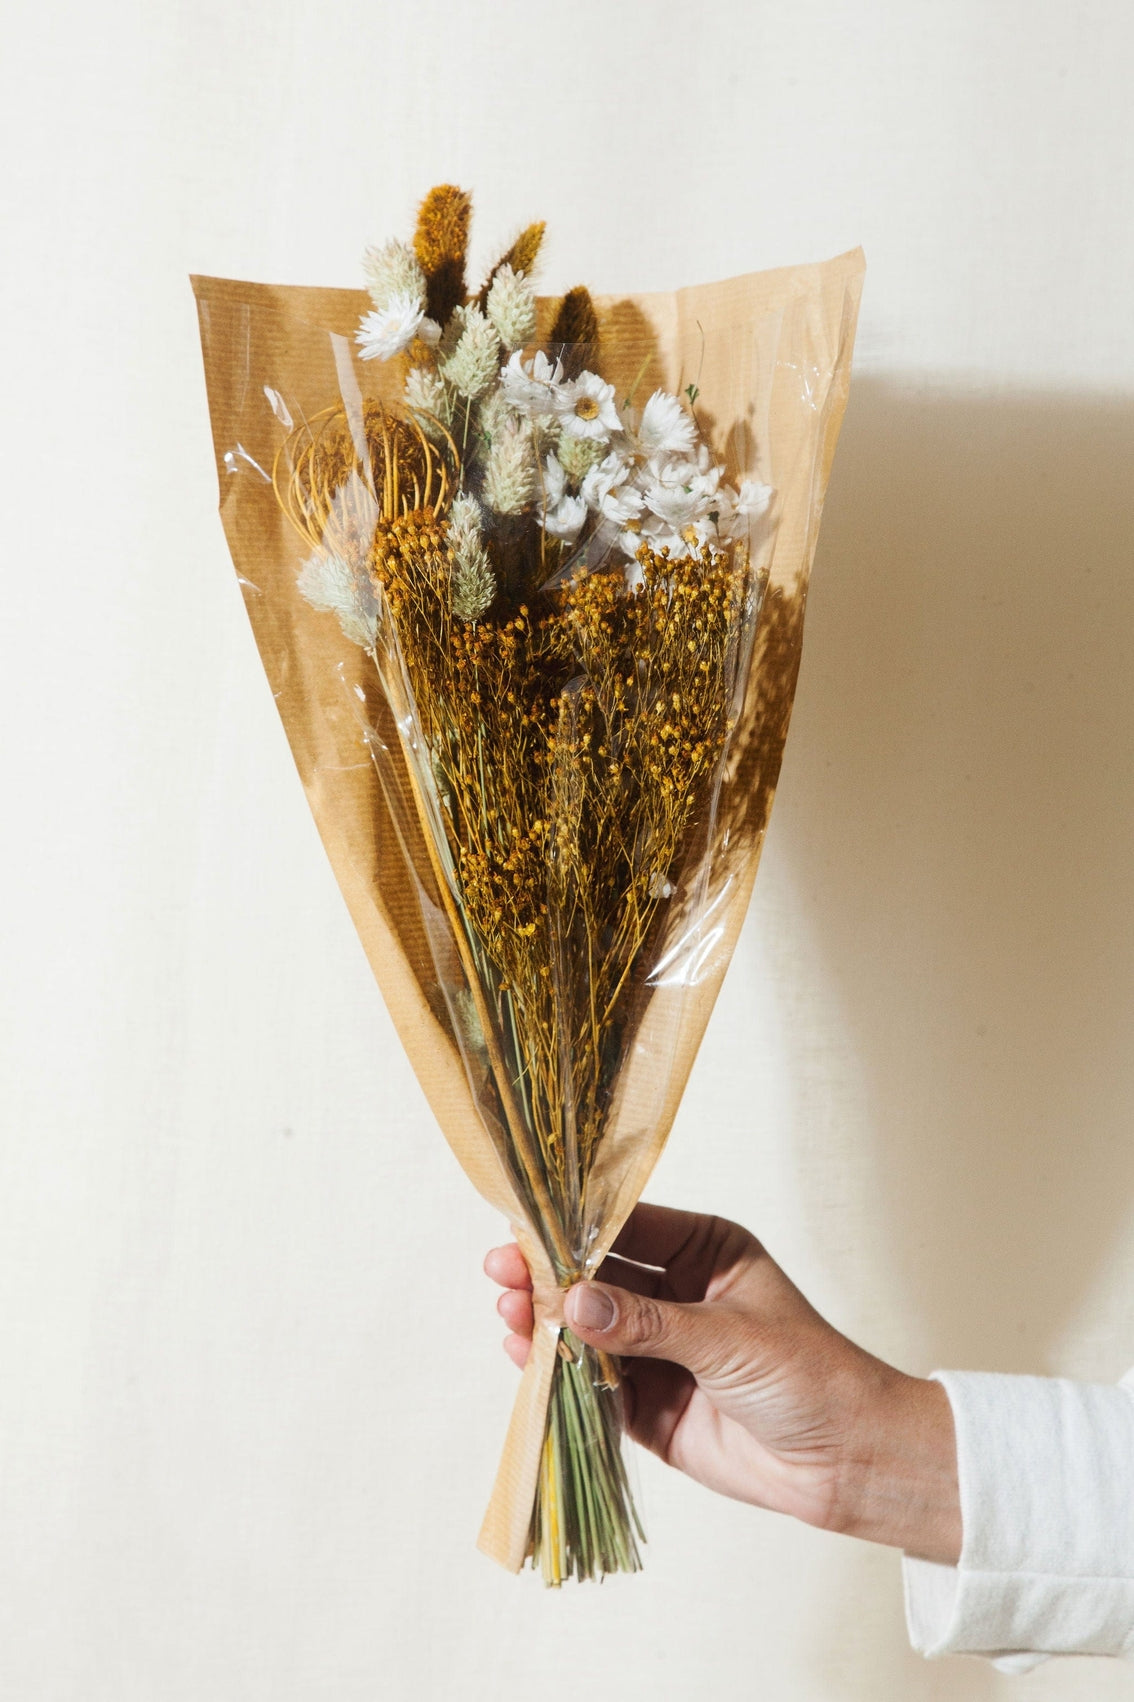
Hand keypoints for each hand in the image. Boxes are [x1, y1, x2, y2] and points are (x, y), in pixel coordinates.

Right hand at [485, 1203, 960, 1563]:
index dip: (576, 1228)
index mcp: (705, 1251)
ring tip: (506, 1313)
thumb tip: (574, 1300)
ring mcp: (659, 1350)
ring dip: (546, 1322)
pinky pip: (592, 1382)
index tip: (527, 1227)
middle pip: (598, 1277)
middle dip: (550, 1275)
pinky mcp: (648, 1405)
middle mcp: (677, 1293)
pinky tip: (521, 1355)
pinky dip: (557, 1371)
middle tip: (500, 1270)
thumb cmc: (809, 1376)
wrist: (847, 1463)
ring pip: (588, 1329)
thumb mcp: (727, 1338)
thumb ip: (647, 1323)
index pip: (630, 1226)